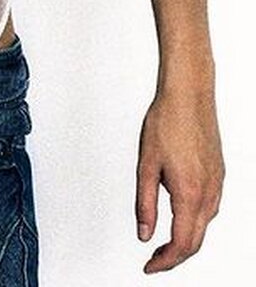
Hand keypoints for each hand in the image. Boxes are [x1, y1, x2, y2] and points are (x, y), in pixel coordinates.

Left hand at [135, 87, 223, 272]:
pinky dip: (194, 221)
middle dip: (175, 256)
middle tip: (153, 260)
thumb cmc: (165, 122)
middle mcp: (209, 194)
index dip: (165, 262)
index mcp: (190, 193)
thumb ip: (145, 203)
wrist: (189, 95)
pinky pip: (209, 209)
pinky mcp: (219, 176)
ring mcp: (218, 185)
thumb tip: (144, 234)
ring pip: (204, 226)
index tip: (149, 267)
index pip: (183, 244)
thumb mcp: (146, 164)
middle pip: (196, 241)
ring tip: (162, 242)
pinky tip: (180, 216)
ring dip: (186, 239)